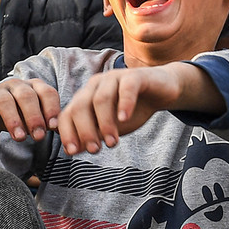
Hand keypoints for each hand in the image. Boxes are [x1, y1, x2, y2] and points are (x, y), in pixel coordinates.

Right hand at [0, 78, 61, 154]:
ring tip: (20, 137)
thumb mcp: (34, 118)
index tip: (54, 127)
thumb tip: (67, 134)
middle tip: (39, 137)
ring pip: (5, 101)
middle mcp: (16, 85)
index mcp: (34, 87)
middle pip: (26, 96)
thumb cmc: (18, 116)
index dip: (51, 108)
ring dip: (14, 119)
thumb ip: (49, 123)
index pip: (46, 92)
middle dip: (34, 117)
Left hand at [58, 63, 219, 153]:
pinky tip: (125, 119)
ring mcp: (114, 78)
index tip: (73, 151)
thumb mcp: (111, 128)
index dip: (67, 133)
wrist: (161, 92)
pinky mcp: (134, 76)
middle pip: (80, 107)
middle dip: (85, 131)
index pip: (67, 114)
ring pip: (101, 99)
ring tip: (112, 142)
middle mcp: (95, 85)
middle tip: (95, 150)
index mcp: (85, 97)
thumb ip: (94, 136)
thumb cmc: (132, 111)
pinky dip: (124, 104)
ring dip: (105, 123)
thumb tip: (73, 150)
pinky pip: (126, 88)